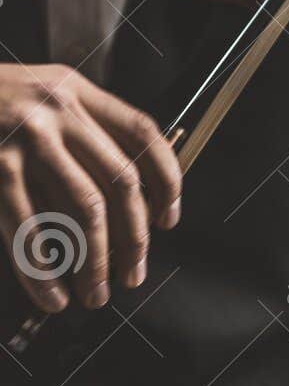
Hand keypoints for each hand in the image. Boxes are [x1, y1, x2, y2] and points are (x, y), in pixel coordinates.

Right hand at [0, 65, 182, 312]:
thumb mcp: (41, 95)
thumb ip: (85, 128)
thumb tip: (136, 196)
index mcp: (76, 91)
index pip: (143, 135)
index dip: (166, 180)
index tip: (168, 220)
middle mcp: (55, 111)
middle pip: (120, 182)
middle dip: (133, 238)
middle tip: (134, 275)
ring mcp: (22, 141)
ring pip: (83, 210)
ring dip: (95, 261)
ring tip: (96, 294)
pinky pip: (28, 228)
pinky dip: (43, 270)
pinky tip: (52, 294)